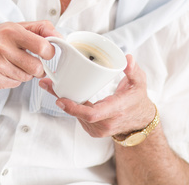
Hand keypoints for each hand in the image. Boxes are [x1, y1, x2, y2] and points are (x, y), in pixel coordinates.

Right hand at [0, 20, 59, 90]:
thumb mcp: (13, 27)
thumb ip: (38, 29)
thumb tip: (59, 37)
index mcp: (10, 32)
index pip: (42, 46)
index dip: (49, 52)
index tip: (46, 53)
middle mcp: (2, 49)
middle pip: (36, 67)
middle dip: (38, 67)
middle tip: (32, 62)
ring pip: (27, 78)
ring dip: (25, 73)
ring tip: (13, 64)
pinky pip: (15, 84)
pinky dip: (14, 79)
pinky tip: (4, 71)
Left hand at [39, 55, 155, 136]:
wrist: (140, 122)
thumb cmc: (138, 100)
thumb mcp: (140, 83)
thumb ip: (134, 70)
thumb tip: (128, 58)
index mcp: (116, 110)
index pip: (92, 114)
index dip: (74, 108)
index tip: (60, 99)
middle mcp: (106, 123)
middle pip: (79, 114)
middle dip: (62, 99)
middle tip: (47, 85)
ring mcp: (99, 130)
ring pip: (77, 116)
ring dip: (64, 102)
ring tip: (51, 87)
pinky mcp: (93, 130)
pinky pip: (79, 118)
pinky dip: (71, 107)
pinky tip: (62, 95)